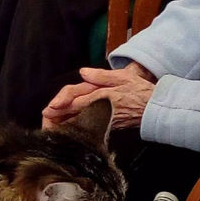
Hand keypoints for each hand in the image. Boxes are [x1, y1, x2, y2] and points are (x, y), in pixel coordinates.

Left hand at [42, 62, 156, 130]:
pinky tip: (70, 127)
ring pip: (80, 121)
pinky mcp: (108, 124)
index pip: (77, 98)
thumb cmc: (140, 91)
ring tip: (51, 123)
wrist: (155, 109)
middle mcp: (101, 109)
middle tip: (44, 117)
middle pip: (75, 113)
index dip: (62, 102)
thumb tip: (83, 73)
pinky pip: (89, 125)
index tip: (50, 107)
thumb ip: (101, 76)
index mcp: (102, 96)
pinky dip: (78, 126)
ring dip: (65, 122)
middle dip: (59, 115)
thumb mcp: (122, 77)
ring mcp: (104, 119)